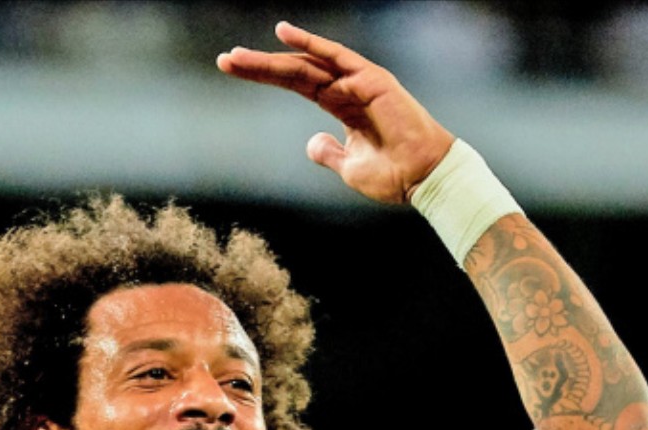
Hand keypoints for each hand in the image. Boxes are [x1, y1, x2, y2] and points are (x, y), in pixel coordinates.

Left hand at [218, 21, 455, 204]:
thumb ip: (329, 153)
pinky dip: (311, 43)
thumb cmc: (393, 174)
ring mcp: (359, 81)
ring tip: (237, 56)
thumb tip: (311, 143)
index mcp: (341, 105)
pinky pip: (336, 57)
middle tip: (225, 60)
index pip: (296, 83)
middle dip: (259, 66)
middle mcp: (347, 88)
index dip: (264, 75)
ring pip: (308, 63)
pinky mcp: (371, 79)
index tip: (231, 69)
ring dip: (272, 58)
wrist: (423, 178)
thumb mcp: (349, 167)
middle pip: (295, 70)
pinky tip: (284, 33)